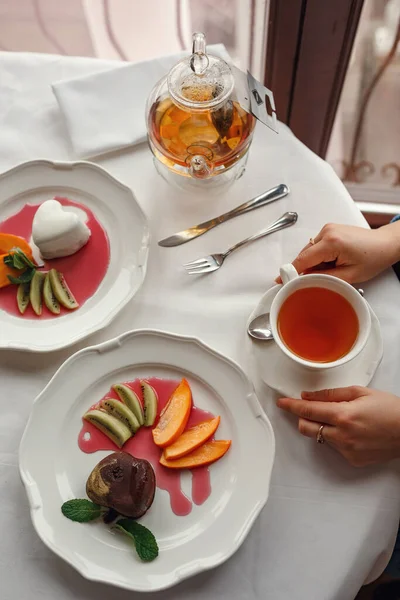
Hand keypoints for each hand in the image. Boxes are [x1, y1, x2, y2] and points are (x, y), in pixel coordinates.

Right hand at [276, 222, 399, 283]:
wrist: (384, 244)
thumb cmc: (373, 257)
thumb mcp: (349, 275)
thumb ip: (324, 278)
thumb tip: (306, 280)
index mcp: (332, 242)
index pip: (303, 259)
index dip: (292, 271)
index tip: (280, 279)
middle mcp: (327, 232)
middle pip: (304, 255)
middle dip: (308, 268)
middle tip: (322, 278)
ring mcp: (327, 229)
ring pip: (310, 251)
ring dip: (316, 262)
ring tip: (335, 267)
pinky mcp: (329, 230)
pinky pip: (316, 246)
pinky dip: (320, 256)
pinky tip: (334, 260)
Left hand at [277, 386, 399, 466]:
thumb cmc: (390, 409)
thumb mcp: (360, 392)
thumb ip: (330, 395)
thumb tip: (308, 396)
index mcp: (343, 415)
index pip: (307, 410)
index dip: (291, 406)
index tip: (282, 403)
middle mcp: (342, 435)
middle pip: (306, 428)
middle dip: (302, 418)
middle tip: (309, 409)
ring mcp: (347, 450)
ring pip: (320, 437)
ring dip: (323, 427)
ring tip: (343, 419)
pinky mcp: (353, 460)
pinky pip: (335, 447)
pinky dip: (337, 438)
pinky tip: (353, 431)